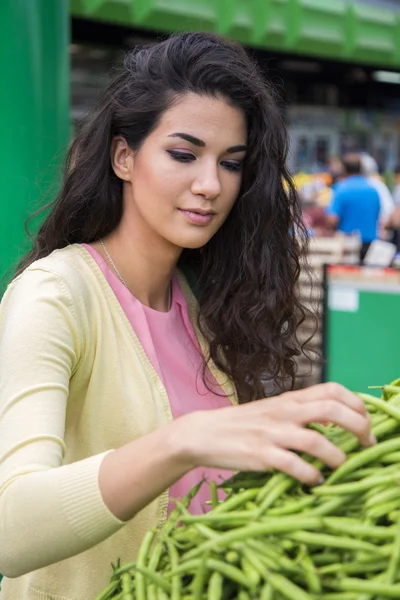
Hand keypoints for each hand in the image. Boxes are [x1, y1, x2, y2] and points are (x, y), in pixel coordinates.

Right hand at [179, 382, 373, 485]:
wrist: (203, 433)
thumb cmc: (241, 424)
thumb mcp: (272, 410)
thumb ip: (300, 412)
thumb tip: (334, 422)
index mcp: (289, 399)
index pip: (332, 389)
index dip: (357, 403)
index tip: (366, 421)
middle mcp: (284, 412)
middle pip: (331, 410)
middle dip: (358, 427)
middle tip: (368, 445)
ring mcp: (272, 433)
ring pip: (316, 441)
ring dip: (338, 457)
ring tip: (343, 468)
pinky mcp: (260, 455)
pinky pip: (294, 466)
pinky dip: (312, 476)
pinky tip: (316, 481)